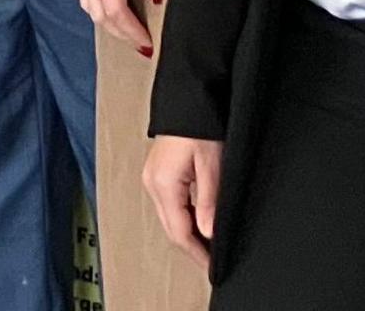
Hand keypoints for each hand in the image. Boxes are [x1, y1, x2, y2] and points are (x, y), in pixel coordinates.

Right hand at [71, 0, 160, 51]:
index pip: (114, 9)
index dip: (131, 30)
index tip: (148, 43)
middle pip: (99, 14)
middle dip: (121, 34)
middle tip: (142, 45)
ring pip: (88, 7)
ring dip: (108, 25)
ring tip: (128, 33)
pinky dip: (96, 10)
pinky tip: (106, 10)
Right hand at [143, 134, 219, 265]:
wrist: (188, 98)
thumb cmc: (199, 124)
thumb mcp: (211, 165)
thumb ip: (208, 202)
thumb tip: (208, 233)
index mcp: (163, 185)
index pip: (180, 232)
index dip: (197, 253)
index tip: (212, 266)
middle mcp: (152, 184)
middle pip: (171, 228)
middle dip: (191, 247)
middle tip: (212, 261)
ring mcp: (152, 178)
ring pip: (169, 218)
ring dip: (187, 232)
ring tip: (208, 245)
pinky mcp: (157, 172)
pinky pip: (169, 204)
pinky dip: (184, 216)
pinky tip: (199, 220)